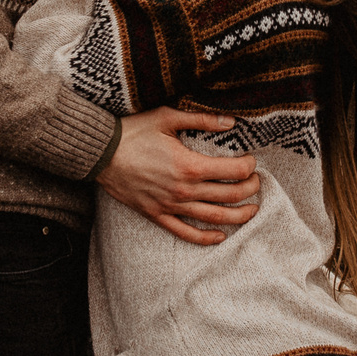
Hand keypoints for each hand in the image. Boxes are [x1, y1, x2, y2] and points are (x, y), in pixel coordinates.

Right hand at [96, 107, 260, 245]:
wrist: (100, 153)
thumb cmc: (133, 132)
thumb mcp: (167, 117)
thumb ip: (201, 119)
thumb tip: (230, 121)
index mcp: (190, 165)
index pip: (233, 171)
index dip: (248, 166)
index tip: (250, 160)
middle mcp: (184, 189)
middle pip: (230, 196)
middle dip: (250, 189)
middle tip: (256, 182)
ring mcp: (171, 205)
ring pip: (214, 217)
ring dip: (238, 216)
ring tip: (252, 211)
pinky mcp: (157, 214)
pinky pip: (185, 232)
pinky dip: (205, 238)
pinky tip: (220, 236)